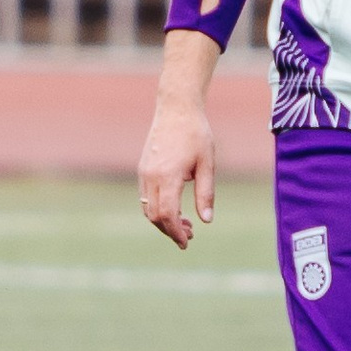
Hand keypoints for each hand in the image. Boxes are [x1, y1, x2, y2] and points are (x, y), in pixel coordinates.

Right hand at [138, 90, 214, 249]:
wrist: (176, 108)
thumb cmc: (196, 134)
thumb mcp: (207, 164)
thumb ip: (206, 193)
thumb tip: (206, 220)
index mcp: (168, 176)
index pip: (168, 215)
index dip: (176, 232)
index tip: (187, 241)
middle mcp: (151, 176)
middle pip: (154, 216)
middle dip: (170, 230)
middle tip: (190, 236)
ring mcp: (144, 172)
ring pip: (148, 208)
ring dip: (163, 220)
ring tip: (185, 222)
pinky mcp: (143, 168)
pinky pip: (146, 196)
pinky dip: (158, 208)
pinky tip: (175, 207)